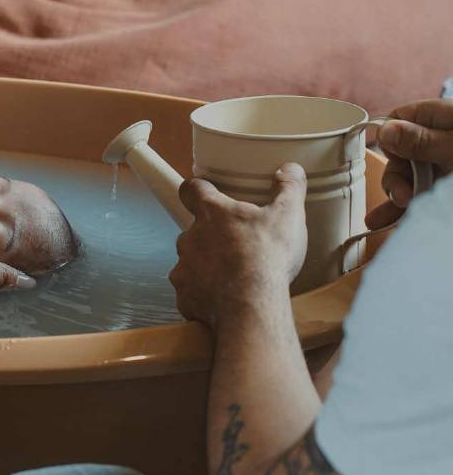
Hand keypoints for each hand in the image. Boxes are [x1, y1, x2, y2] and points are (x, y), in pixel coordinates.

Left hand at [168, 163, 306, 327]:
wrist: (252, 305)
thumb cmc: (267, 258)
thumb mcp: (288, 215)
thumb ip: (289, 188)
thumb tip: (290, 169)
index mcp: (212, 213)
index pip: (191, 189)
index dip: (197, 189)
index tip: (205, 192)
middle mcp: (190, 237)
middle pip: (194, 230)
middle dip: (210, 236)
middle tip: (236, 245)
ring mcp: (184, 268)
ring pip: (191, 262)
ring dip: (206, 266)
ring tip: (233, 276)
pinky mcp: (184, 295)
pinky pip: (191, 292)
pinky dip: (204, 294)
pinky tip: (225, 299)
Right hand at [366, 99, 452, 228]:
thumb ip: (421, 140)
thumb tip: (384, 130)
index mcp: (442, 117)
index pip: (400, 118)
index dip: (389, 138)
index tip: (390, 158)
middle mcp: (440, 139)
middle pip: (401, 154)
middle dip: (396, 178)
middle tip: (402, 197)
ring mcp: (445, 164)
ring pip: (410, 179)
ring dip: (397, 197)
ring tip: (382, 220)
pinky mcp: (445, 188)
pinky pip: (421, 196)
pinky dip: (407, 209)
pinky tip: (388, 223)